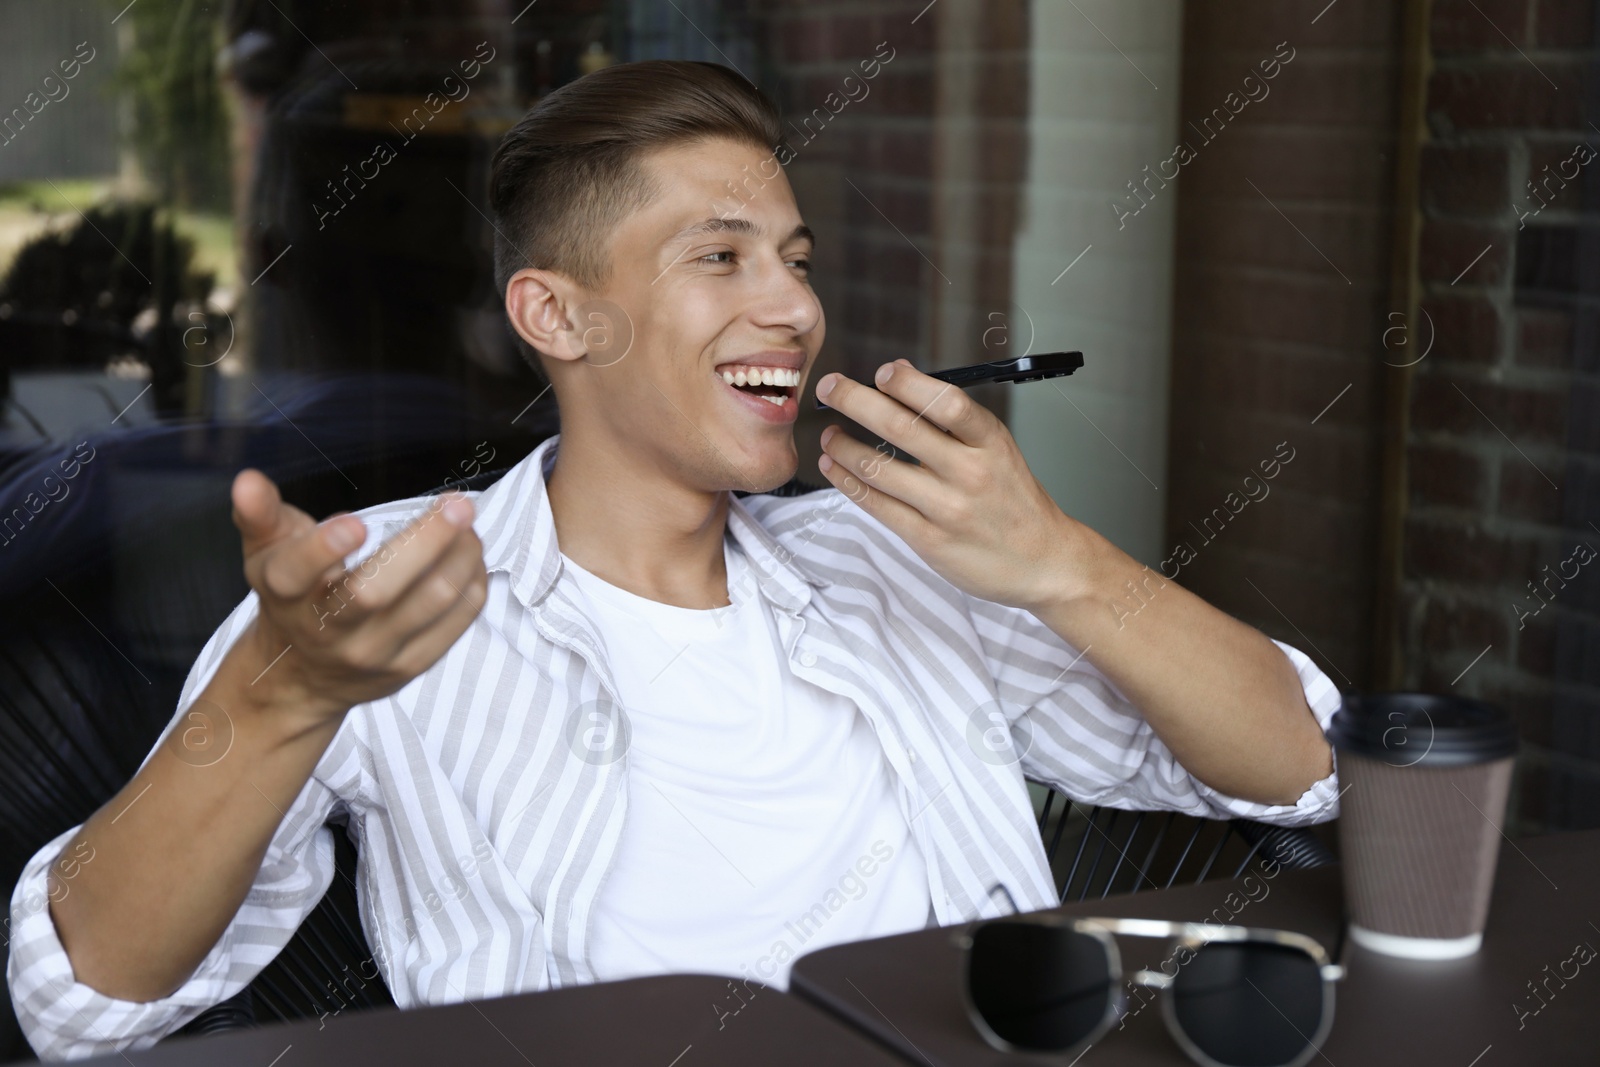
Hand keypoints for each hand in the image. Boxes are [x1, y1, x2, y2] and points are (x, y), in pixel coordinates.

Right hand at [227, 469, 488, 729]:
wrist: (303, 675)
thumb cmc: (294, 595)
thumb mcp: (266, 553)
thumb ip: (260, 514)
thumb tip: (247, 479)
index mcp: (286, 594)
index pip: (295, 574)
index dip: (322, 549)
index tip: (354, 522)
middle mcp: (327, 630)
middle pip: (375, 592)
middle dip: (423, 544)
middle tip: (458, 505)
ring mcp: (372, 653)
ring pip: (427, 604)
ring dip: (459, 557)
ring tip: (468, 523)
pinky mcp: (410, 666)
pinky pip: (455, 624)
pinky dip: (470, 583)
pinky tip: (471, 555)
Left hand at [814, 360, 1100, 611]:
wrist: (1043, 561)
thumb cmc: (1014, 500)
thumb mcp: (997, 449)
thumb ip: (953, 418)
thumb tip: (900, 376)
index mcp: (991, 442)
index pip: (947, 402)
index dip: (909, 383)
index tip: (883, 371)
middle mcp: (970, 472)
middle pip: (902, 428)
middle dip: (856, 401)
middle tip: (828, 387)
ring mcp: (947, 508)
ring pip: (879, 468)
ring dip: (843, 446)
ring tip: (828, 434)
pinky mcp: (928, 539)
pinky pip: (877, 505)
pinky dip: (847, 481)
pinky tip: (834, 466)